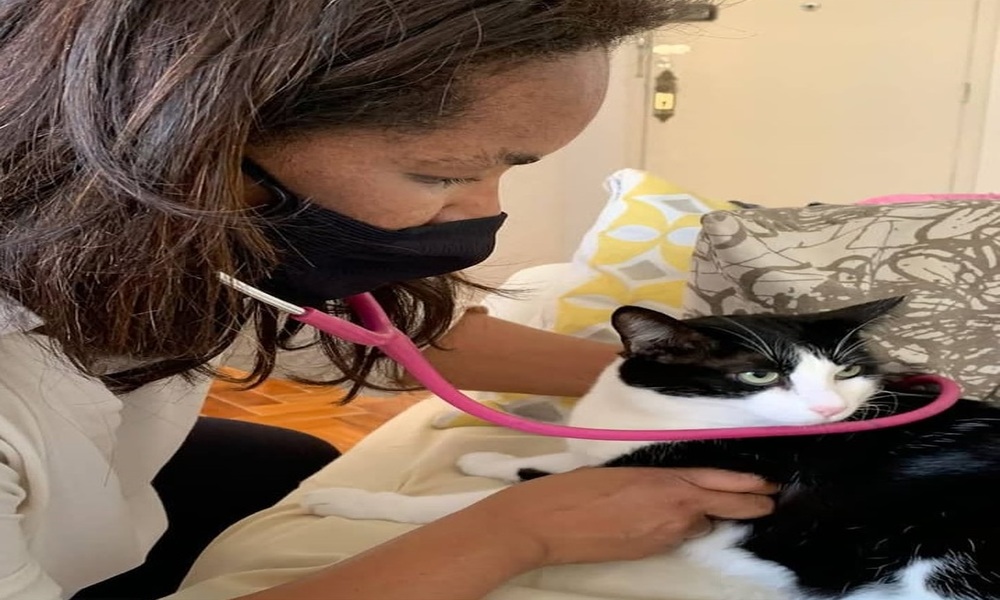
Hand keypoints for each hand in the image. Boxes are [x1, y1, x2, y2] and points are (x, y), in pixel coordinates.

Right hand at [462, 467, 776, 566]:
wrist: (545, 524)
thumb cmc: (573, 489)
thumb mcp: (619, 471)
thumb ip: (653, 478)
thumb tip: (670, 484)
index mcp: (665, 482)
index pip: (719, 482)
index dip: (748, 484)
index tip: (770, 483)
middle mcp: (673, 510)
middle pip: (725, 507)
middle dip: (749, 504)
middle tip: (769, 500)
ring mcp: (664, 535)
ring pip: (699, 524)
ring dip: (709, 516)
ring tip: (714, 507)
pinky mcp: (650, 552)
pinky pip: (678, 536)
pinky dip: (684, 527)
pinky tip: (675, 521)